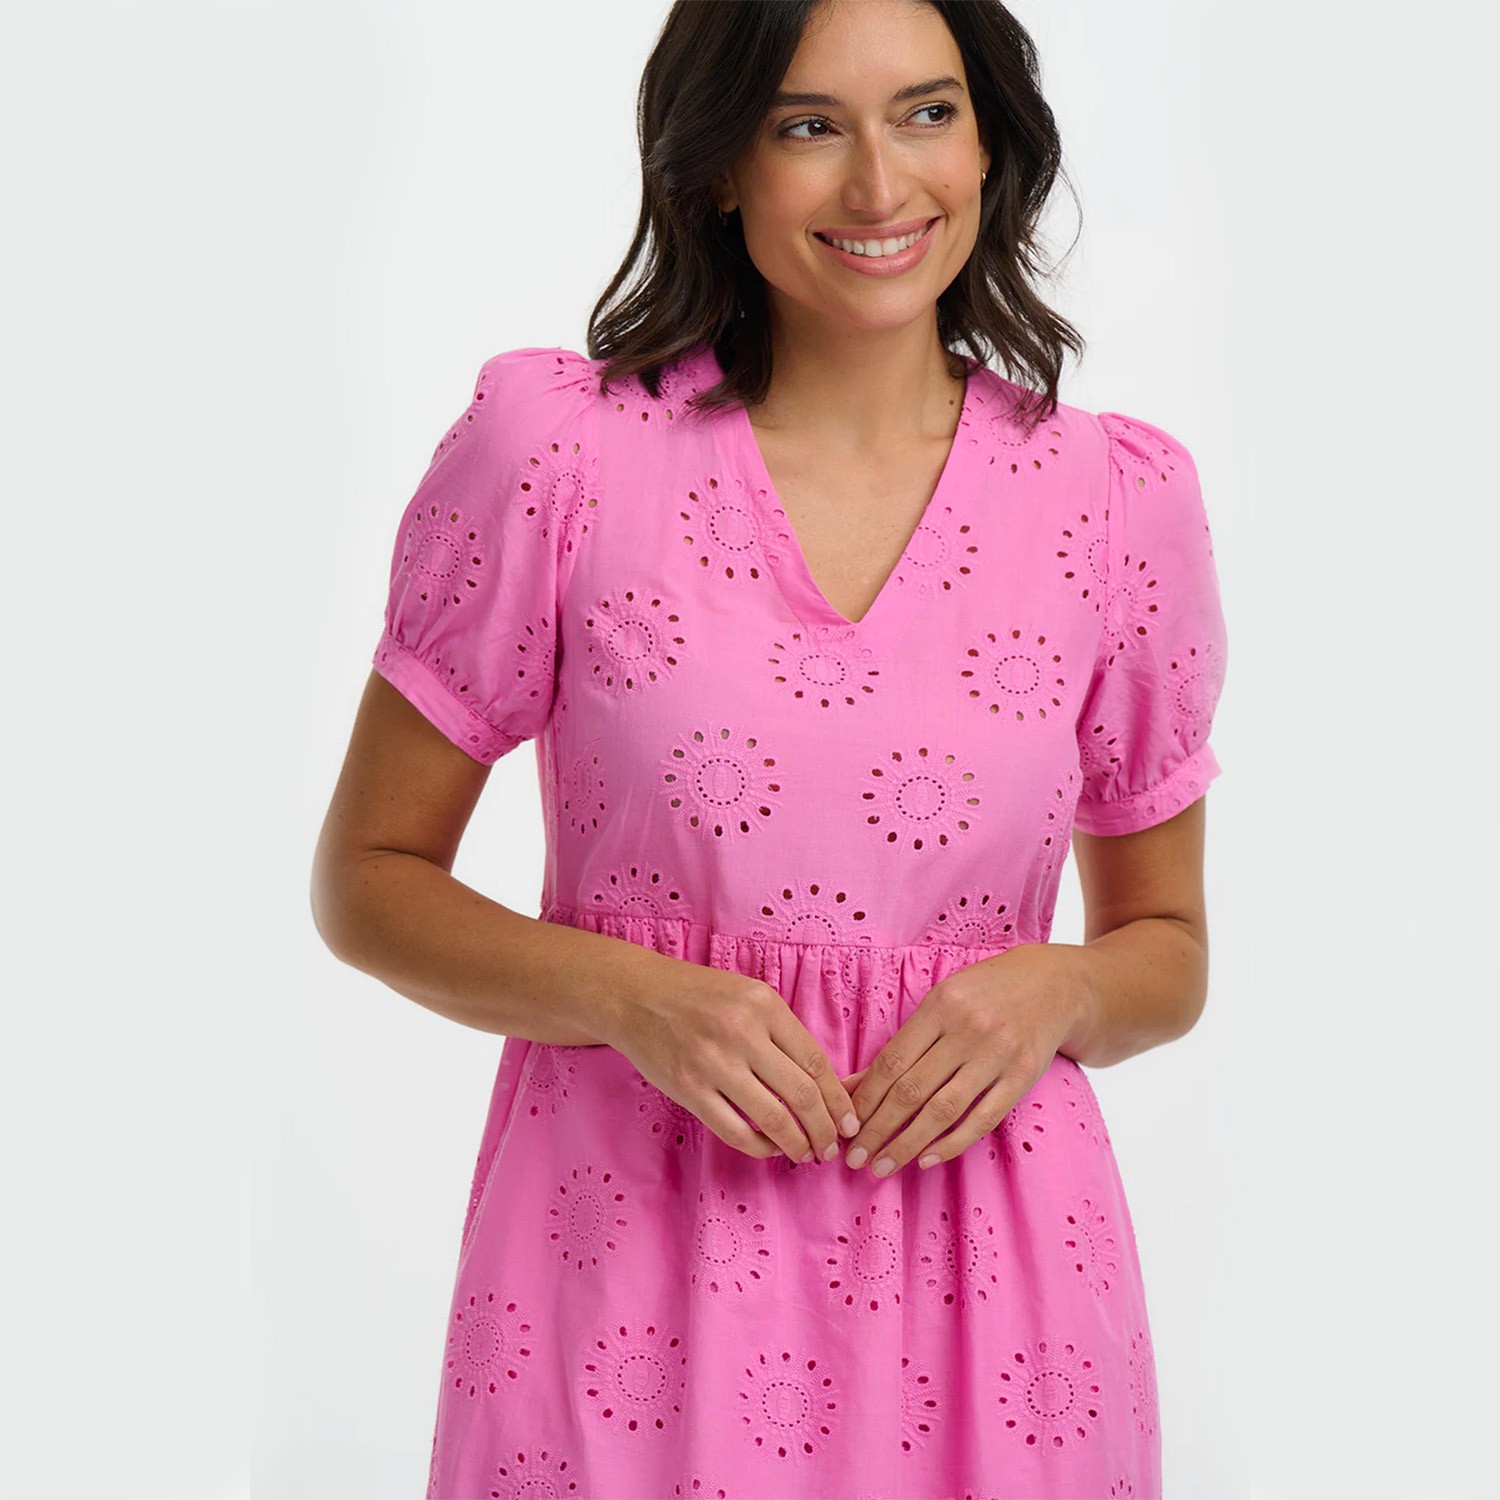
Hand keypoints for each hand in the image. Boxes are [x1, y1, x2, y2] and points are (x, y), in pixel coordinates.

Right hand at [609, 961, 861, 1166]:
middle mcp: (742, 1033)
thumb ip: (781, 1032)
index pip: (816, 1063)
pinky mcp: (688, 1090)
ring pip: (773, 1119)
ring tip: (807, 1154)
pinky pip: (735, 1132)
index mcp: (764, 1005)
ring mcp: (713, 1063)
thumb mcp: (747, 995)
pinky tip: (771, 1149)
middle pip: (802, 1095)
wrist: (634, 995)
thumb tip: (823, 1083)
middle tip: (833, 1147)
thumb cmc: (697, 995)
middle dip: (825, 1130)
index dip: (839, 1101)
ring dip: (797, 1145)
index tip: (850, 1122)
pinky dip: (760, 1148)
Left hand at [835, 944, 1091, 1177]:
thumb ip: (903, 1043)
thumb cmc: (985, 993)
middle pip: (912, 1089)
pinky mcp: (1023, 1076)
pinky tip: (927, 1159)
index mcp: (940, 1006)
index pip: (892, 1062)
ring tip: (883, 1166)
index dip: (865, 1099)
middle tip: (856, 1158)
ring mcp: (997, 1054)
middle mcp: (967, 1030)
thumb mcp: (942, 1002)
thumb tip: (853, 1085)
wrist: (1054, 984)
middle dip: (878, 1129)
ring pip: (943, 1110)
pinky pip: (983, 1118)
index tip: (846, 1128)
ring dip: (908, 1144)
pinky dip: (952, 1143)